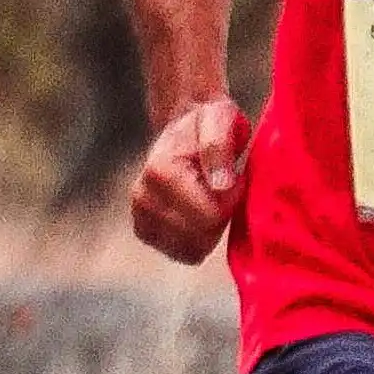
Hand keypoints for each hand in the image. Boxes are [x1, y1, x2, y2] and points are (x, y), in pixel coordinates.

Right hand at [129, 93, 251, 263]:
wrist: (184, 128)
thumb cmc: (207, 124)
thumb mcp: (219, 120)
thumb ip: (218, 148)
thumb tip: (220, 185)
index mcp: (160, 171)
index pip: (209, 215)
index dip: (231, 200)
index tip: (233, 178)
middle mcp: (142, 196)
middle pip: (200, 237)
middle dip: (221, 217)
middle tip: (223, 189)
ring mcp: (140, 215)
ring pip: (190, 250)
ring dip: (210, 231)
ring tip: (211, 199)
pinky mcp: (144, 230)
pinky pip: (181, 253)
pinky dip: (198, 241)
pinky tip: (201, 215)